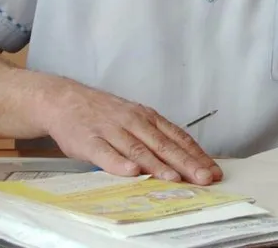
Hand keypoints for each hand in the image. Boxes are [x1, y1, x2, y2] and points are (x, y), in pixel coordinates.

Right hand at [42, 80, 221, 184]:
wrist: (65, 99)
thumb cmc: (103, 113)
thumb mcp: (134, 119)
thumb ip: (154, 137)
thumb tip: (182, 159)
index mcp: (147, 118)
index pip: (177, 137)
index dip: (196, 154)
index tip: (213, 169)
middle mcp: (133, 122)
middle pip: (164, 145)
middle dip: (186, 163)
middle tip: (204, 177)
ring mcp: (112, 130)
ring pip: (138, 149)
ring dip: (157, 165)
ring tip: (174, 178)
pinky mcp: (90, 140)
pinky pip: (105, 153)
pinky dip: (119, 163)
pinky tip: (131, 173)